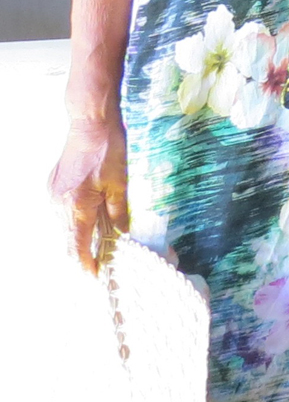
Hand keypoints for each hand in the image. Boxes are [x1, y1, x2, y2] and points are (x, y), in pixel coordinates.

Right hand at [50, 116, 127, 273]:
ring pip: (64, 225)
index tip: (94, 275)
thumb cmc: (108, 151)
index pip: (78, 245)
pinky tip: (87, 220)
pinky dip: (74, 220)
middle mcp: (59, 204)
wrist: (89, 125)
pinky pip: (62, 211)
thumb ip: (118, 212)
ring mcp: (53, 195)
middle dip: (82, 252)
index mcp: (77, 206)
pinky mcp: (53, 186)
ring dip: (78, 235)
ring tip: (95, 244)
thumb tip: (122, 233)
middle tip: (98, 263)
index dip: (85, 262)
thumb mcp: (120, 183)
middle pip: (69, 238)